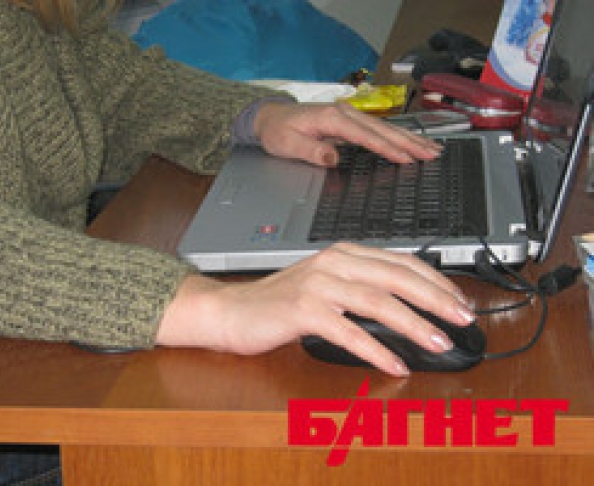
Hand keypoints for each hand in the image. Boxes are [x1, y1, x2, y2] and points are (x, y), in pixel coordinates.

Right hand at [156, 243, 474, 376]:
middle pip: (396, 277)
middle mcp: (333, 263)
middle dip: (436, 298)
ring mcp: (317, 285)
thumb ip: (361, 286)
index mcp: (343, 254)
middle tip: (463, 318)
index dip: (435, 281)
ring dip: (414, 324)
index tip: (459, 301)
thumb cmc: (279, 302)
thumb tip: (409, 306)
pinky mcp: (303, 310)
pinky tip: (394, 364)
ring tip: (438, 341)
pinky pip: (348, 331)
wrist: (232, 310)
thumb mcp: (325, 284)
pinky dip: (376, 349)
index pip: (401, 262)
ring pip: (377, 301)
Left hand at [253, 101, 442, 165]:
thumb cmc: (278, 131)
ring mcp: (349, 114)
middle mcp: (344, 113)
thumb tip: (334, 157)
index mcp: (332, 118)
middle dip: (409, 143)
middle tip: (432, 154)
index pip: (366, 136)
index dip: (387, 149)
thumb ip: (312, 151)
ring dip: (409, 138)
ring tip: (432, 149)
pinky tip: (411, 142)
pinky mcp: (350, 120)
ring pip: (386, 127)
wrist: (269, 117)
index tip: (405, 159)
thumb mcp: (288, 144)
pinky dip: (398, 136)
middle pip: (383, 129)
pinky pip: (379, 129)